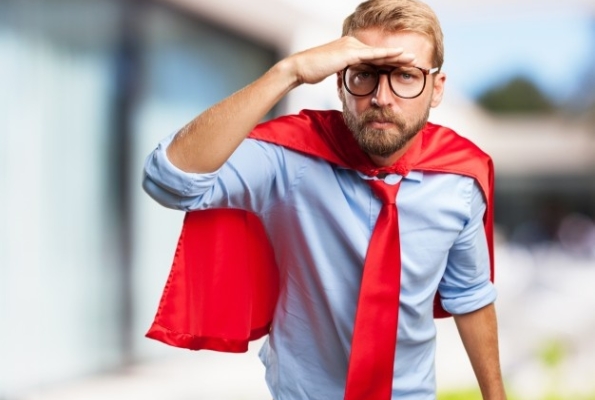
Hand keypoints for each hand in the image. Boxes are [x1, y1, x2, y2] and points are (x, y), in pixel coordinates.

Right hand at [282, 36, 416, 85]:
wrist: (299, 68)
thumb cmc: (311, 72)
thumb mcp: (331, 72)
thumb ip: (343, 73)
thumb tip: (350, 81)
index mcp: (349, 48)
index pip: (373, 56)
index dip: (388, 61)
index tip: (401, 67)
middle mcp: (352, 44)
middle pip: (379, 52)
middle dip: (397, 57)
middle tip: (413, 61)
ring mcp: (351, 46)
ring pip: (379, 52)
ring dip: (397, 55)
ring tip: (412, 58)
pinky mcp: (349, 53)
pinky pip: (372, 55)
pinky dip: (387, 55)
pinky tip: (399, 55)